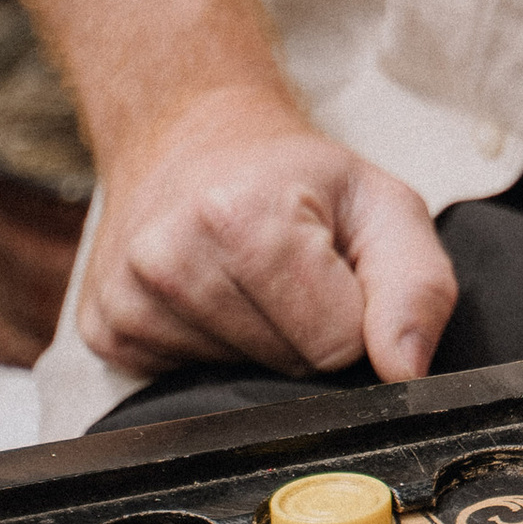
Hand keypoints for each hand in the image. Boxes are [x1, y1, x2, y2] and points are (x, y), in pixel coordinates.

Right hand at [83, 89, 459, 385]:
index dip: (352, 318)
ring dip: (261, 346)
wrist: (190, 137)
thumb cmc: (295, 175)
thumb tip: (406, 372)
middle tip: (292, 273)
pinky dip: (213, 354)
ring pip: (238, 385)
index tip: (333, 272)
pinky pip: (188, 385)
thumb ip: (417, 287)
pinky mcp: (104, 331)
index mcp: (245, 219)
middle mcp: (171, 259)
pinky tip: (210, 299)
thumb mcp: (382, 205)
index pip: (338, 346)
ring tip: (251, 281)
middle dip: (307, 334)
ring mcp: (128, 299)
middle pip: (288, 370)